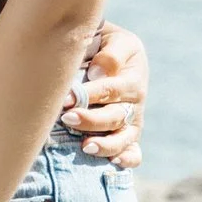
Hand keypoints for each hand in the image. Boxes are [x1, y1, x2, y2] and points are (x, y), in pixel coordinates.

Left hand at [64, 21, 147, 167]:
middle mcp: (134, 100)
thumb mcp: (111, 38)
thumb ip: (110, 53)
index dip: (90, 94)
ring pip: (124, 137)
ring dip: (106, 145)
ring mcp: (131, 119)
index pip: (111, 88)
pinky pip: (134, 152)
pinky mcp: (128, 134)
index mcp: (131, 75)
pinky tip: (114, 163)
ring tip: (86, 146)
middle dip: (91, 120)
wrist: (105, 50)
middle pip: (115, 116)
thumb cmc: (103, 42)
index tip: (67, 98)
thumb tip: (98, 73)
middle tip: (67, 118)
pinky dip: (128, 159)